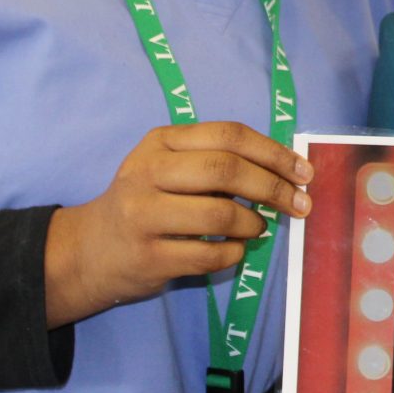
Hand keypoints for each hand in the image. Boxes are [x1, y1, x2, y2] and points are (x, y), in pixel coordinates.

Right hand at [45, 122, 313, 326]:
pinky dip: (234, 253)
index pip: (228, 135)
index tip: (304, 172)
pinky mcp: (147, 257)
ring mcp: (143, 215)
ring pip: (220, 215)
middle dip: (272, 188)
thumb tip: (287, 171)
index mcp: (160, 142)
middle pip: (226, 170)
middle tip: (300, 205)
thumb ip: (217, 161)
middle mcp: (147, 173)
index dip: (273, 152)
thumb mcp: (170, 168)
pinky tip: (234, 250)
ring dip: (253, 224)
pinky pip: (210, 255)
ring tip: (258, 228)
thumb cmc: (147, 203)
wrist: (90, 250)